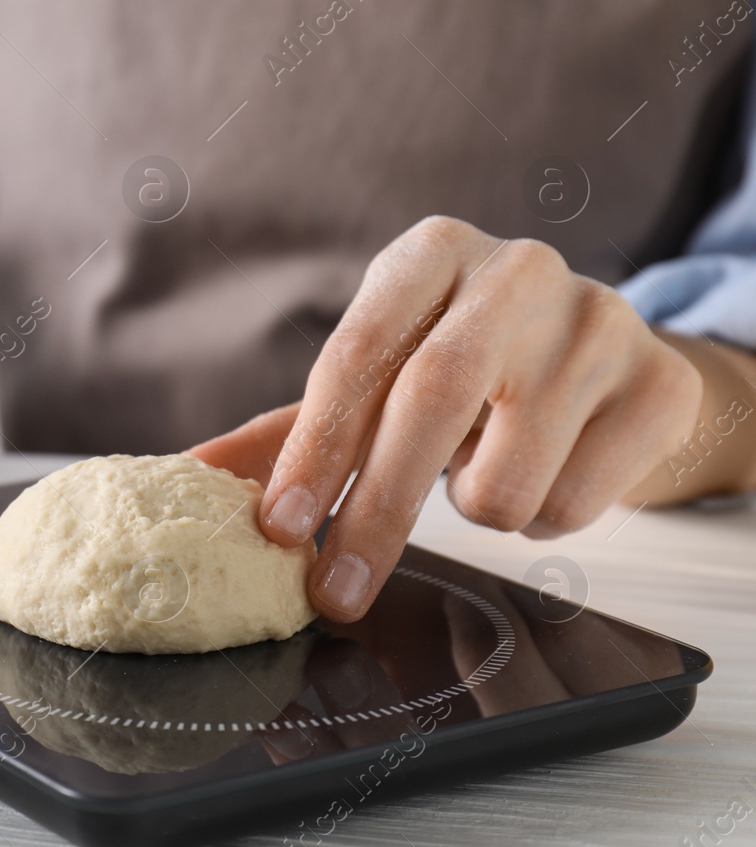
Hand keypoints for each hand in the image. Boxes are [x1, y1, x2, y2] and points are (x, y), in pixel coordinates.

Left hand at [190, 216, 706, 622]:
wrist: (607, 362)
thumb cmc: (465, 371)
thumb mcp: (379, 380)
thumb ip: (287, 430)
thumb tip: (187, 473)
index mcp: (428, 255)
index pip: (357, 356)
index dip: (315, 449)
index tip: (280, 529)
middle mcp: (516, 271)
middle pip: (432, 403)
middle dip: (376, 513)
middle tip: (336, 590)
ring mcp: (600, 321)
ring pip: (509, 473)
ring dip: (476, 509)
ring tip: (482, 473)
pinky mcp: (659, 383)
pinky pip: (578, 501)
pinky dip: (547, 517)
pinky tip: (550, 469)